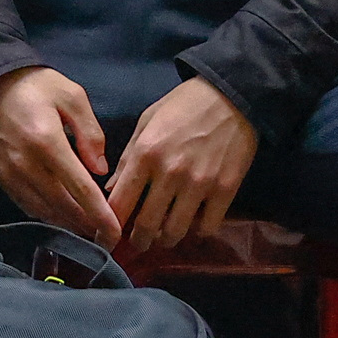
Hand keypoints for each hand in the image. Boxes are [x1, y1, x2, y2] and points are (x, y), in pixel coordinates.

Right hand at [0, 65, 115, 245]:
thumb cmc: (36, 86)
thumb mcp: (72, 96)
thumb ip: (90, 132)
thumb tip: (100, 169)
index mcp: (47, 142)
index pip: (80, 188)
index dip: (100, 214)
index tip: (115, 233)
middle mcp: (27, 165)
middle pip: (63, 207)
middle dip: (87, 225)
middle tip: (108, 238)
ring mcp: (10, 175)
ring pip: (45, 211)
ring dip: (68, 224)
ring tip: (90, 232)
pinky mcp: (1, 179)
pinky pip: (27, 206)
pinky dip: (48, 216)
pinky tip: (63, 218)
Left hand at [109, 77, 258, 254]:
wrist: (232, 94)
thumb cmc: (183, 105)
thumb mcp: (147, 122)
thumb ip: (127, 158)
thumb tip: (110, 191)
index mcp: (145, 154)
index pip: (119, 203)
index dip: (108, 227)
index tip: (104, 239)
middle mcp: (169, 173)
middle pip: (146, 226)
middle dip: (137, 241)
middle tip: (137, 243)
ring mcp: (199, 183)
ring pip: (175, 232)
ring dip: (166, 240)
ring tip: (164, 237)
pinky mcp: (225, 190)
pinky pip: (207, 226)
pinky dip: (197, 231)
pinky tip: (193, 224)